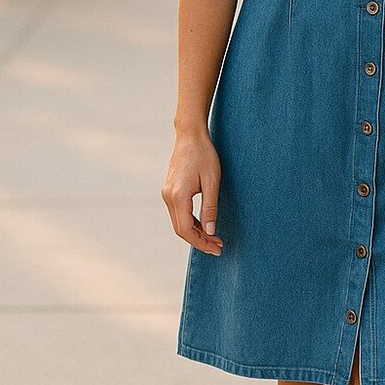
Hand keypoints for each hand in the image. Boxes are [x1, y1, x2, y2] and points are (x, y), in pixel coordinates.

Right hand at [161, 131, 224, 255]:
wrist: (190, 136)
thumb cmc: (204, 155)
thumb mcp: (212, 181)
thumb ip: (210, 207)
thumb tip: (211, 232)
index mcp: (178, 196)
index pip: (186, 230)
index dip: (201, 243)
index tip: (217, 248)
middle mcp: (168, 197)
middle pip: (181, 229)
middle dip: (199, 241)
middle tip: (218, 246)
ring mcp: (167, 194)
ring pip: (179, 222)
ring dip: (195, 232)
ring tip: (214, 237)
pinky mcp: (170, 190)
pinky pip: (178, 213)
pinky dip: (191, 222)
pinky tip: (204, 224)